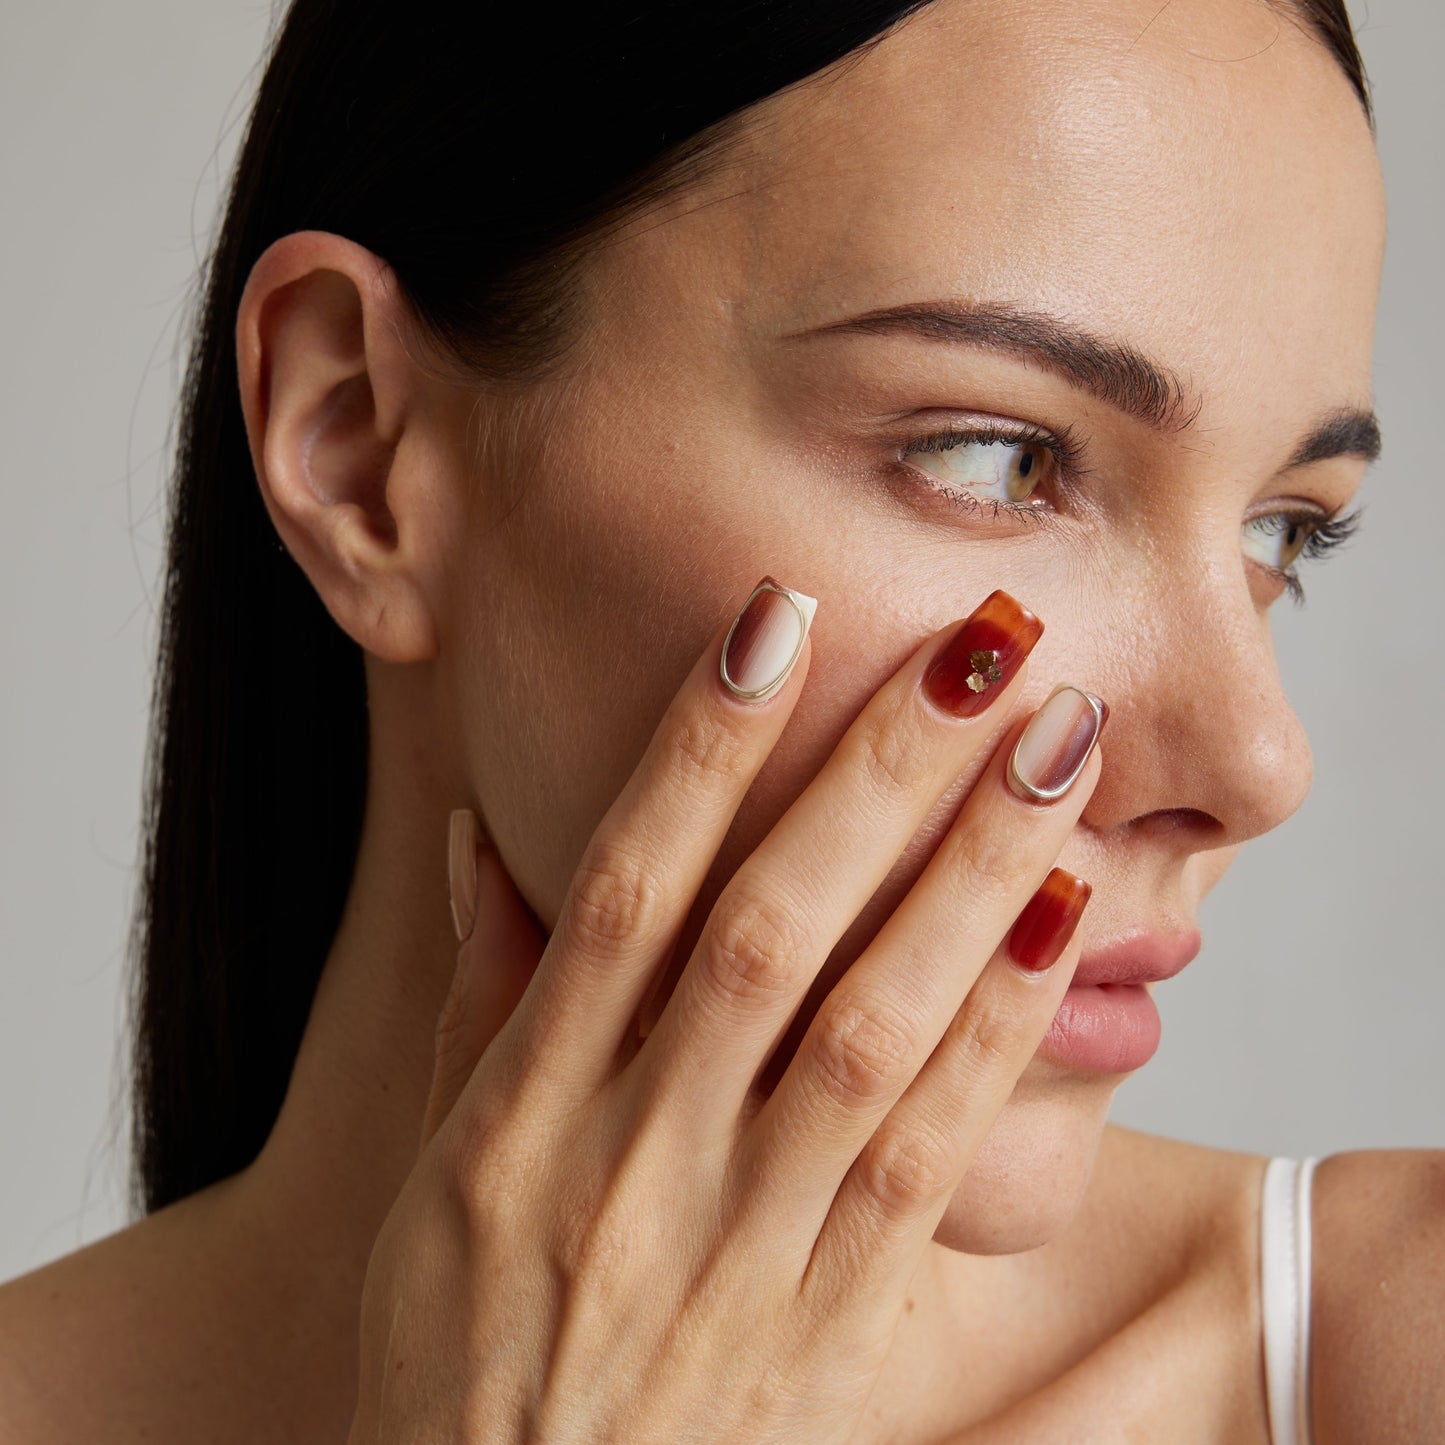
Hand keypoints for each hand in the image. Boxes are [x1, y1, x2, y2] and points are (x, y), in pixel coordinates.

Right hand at [348, 578, 1103, 1442]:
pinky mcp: (831, 1319)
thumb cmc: (459, 1355)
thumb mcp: (431, 1182)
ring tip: (1055, 746)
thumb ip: (482, 1003)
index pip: (619, 893)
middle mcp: (635, 1160)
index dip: (697, 751)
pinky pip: (928, 1159)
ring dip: (970, 875)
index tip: (771, 622)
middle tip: (974, 642)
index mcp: (520, 1119)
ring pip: (868, 1025)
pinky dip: (996, 1034)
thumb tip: (492, 843)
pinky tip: (1063, 924)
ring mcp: (740, 1241)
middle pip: (766, 933)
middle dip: (874, 776)